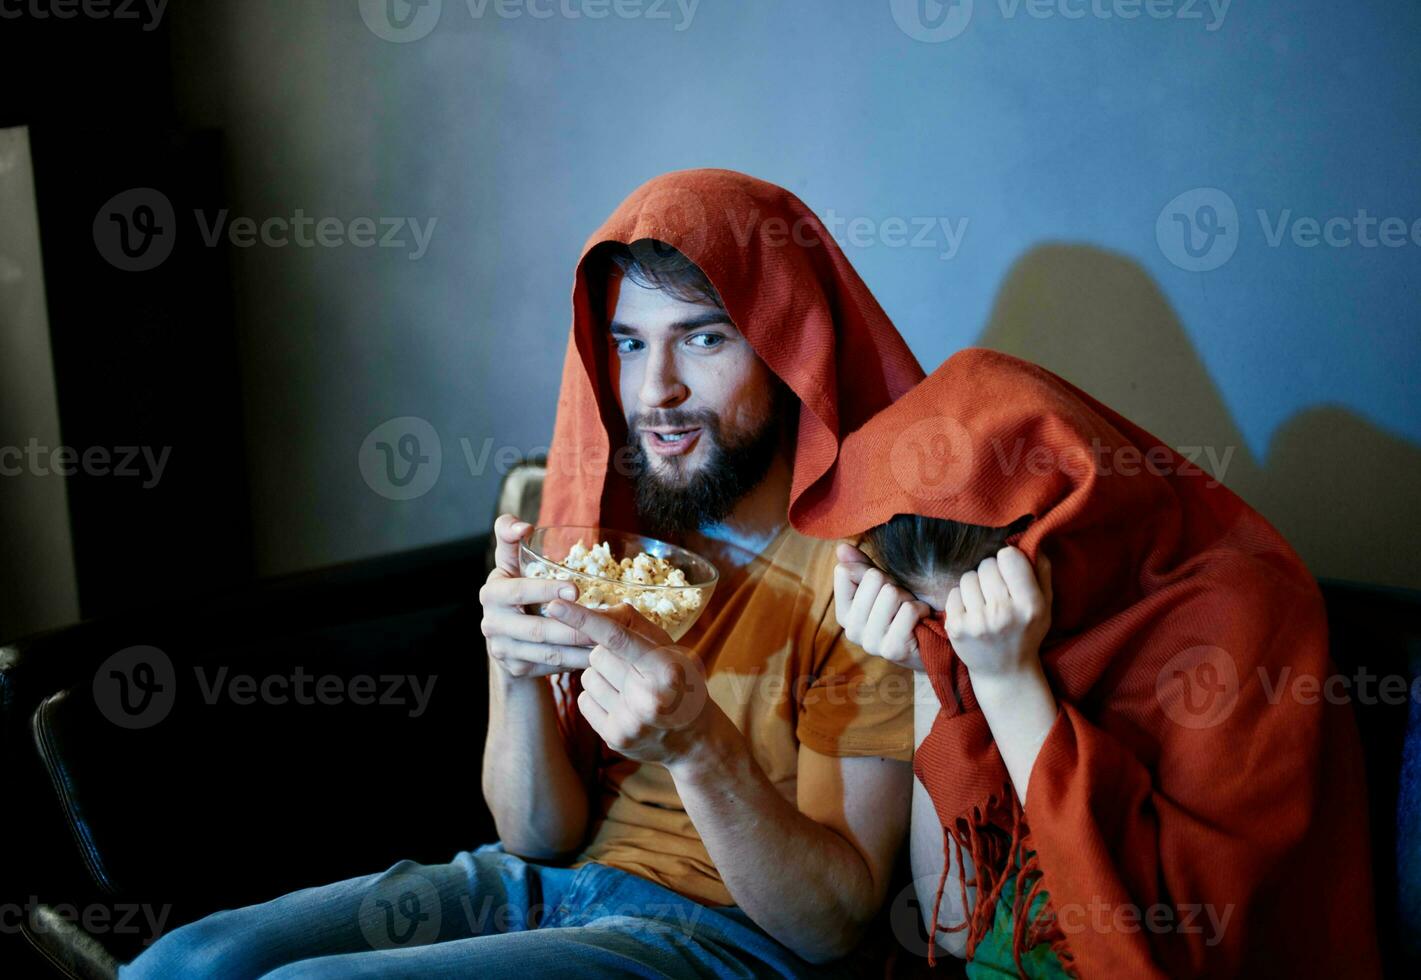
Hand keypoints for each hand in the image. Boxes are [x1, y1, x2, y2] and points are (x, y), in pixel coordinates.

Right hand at [479, 513, 596, 678]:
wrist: (507, 634)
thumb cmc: (517, 587)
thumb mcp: (510, 562)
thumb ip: (509, 537)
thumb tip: (523, 526)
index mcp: (491, 593)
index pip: (519, 591)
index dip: (546, 590)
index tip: (576, 589)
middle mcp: (491, 623)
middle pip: (538, 629)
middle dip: (573, 626)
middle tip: (604, 622)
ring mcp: (502, 650)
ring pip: (548, 652)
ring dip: (580, 648)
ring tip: (609, 641)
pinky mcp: (516, 669)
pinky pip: (552, 667)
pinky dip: (576, 662)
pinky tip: (600, 656)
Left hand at [545, 598, 716, 767]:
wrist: (694, 739)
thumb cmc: (679, 681)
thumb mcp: (672, 649)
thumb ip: (635, 627)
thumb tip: (593, 612)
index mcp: (667, 668)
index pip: (617, 638)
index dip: (584, 619)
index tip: (555, 605)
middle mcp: (649, 697)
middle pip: (597, 656)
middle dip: (608, 655)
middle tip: (633, 669)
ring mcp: (631, 721)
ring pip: (587, 678)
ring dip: (602, 677)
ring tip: (629, 689)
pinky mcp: (615, 737)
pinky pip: (584, 701)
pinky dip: (597, 699)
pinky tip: (621, 705)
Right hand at [834, 542, 933, 671]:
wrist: (927, 641)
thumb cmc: (900, 609)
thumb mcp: (879, 585)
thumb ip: (859, 566)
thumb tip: (841, 547)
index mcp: (843, 613)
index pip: (844, 572)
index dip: (869, 571)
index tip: (881, 586)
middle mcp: (851, 630)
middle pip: (873, 578)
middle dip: (894, 584)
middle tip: (900, 601)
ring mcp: (870, 643)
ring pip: (891, 593)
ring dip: (908, 597)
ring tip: (909, 610)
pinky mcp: (892, 650)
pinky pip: (908, 611)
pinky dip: (920, 609)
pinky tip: (920, 619)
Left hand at [946, 546, 1052, 683]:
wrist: (1005, 672)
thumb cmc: (1026, 632)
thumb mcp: (1045, 605)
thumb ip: (1042, 571)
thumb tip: (1030, 540)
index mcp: (1030, 605)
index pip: (1008, 557)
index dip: (1008, 560)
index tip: (1010, 571)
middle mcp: (1003, 613)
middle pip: (987, 565)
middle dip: (991, 572)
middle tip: (997, 591)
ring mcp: (977, 622)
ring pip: (968, 577)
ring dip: (975, 585)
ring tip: (985, 602)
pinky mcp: (956, 627)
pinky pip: (954, 592)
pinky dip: (961, 598)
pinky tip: (972, 612)